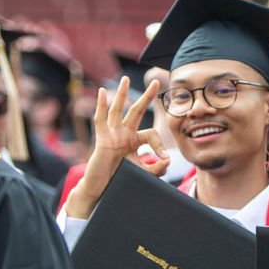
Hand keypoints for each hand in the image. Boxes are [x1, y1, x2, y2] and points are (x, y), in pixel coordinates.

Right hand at [64, 77, 167, 218]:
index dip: (160, 146)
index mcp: (133, 140)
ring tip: (126, 79)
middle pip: (136, 111)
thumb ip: (157, 168)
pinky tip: (104, 92)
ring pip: (117, 110)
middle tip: (157, 81)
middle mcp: (123, 134)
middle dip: (147, 96)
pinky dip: (102, 106)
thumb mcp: (144, 173)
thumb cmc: (120, 179)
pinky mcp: (102, 140)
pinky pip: (101, 120)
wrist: (102, 189)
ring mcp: (112, 135)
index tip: (164, 159)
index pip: (151, 134)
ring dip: (122, 94)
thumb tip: (167, 160)